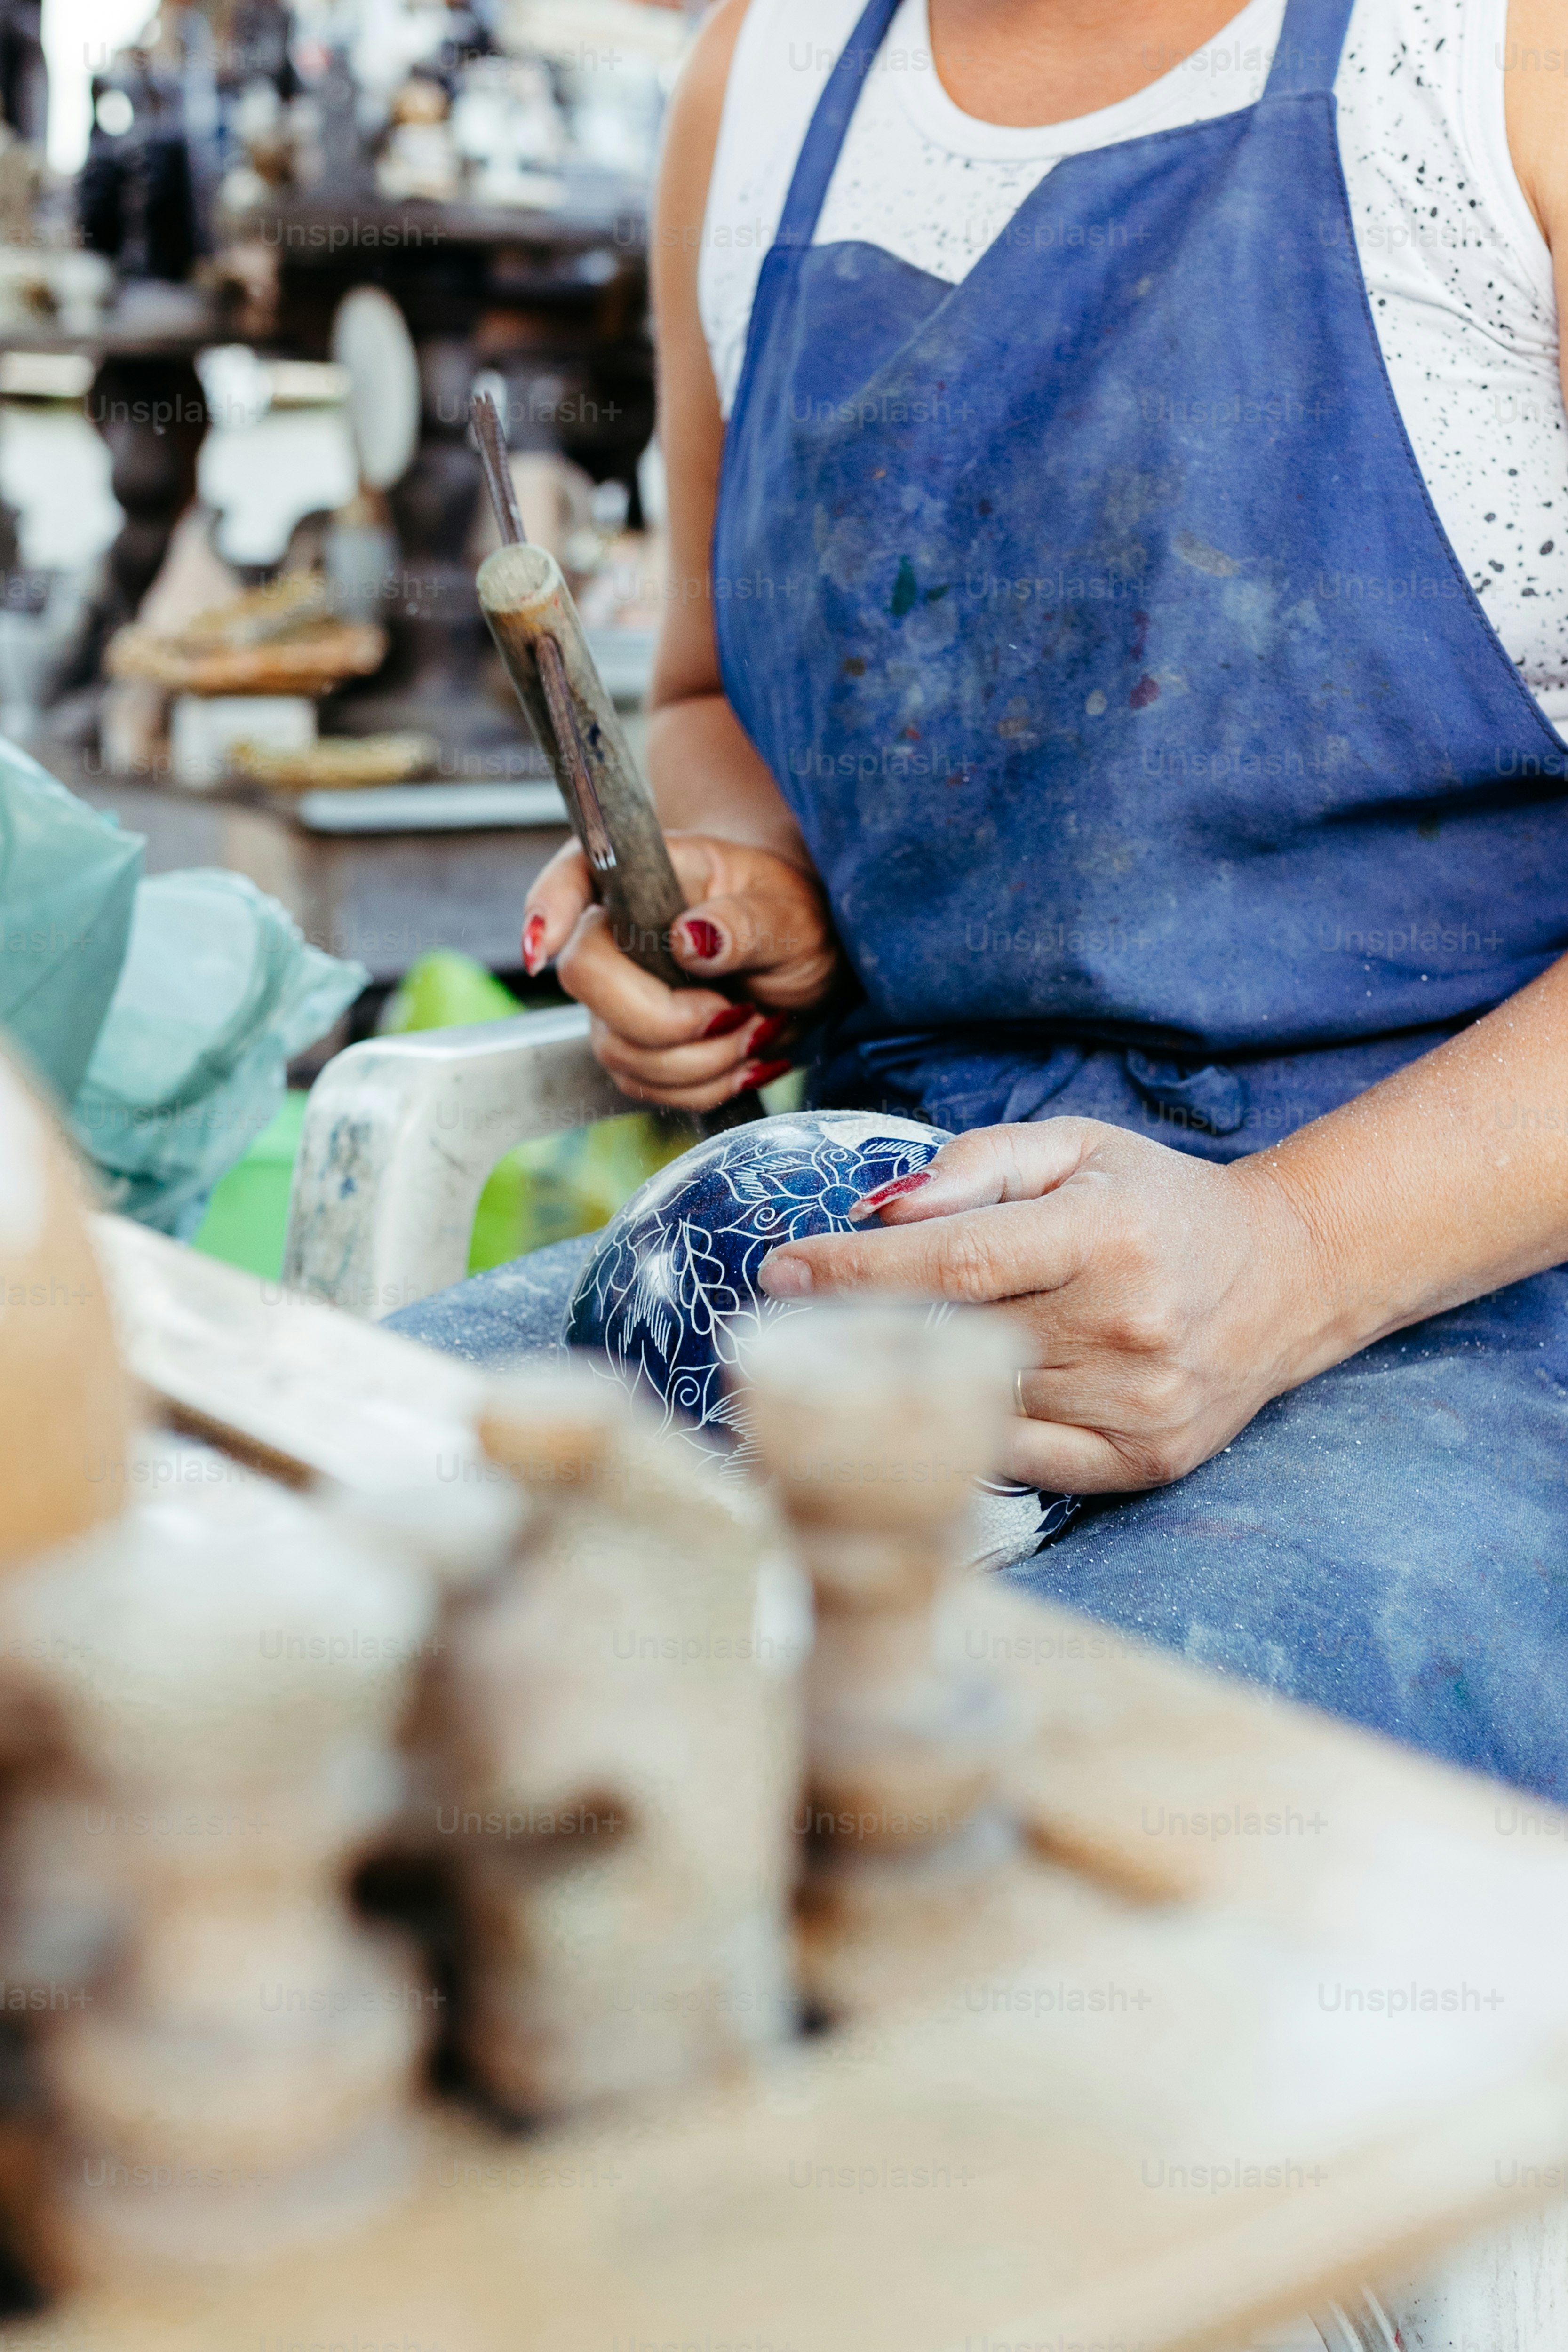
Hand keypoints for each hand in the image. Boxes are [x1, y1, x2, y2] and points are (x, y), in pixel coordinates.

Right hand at [521, 832, 839, 1111]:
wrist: (801, 963)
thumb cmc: (791, 919)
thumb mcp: (790, 914)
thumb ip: (747, 923)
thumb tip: (691, 938)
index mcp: (646, 875)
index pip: (573, 875)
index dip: (548, 906)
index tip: (543, 944)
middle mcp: (614, 933)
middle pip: (585, 978)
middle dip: (667, 1019)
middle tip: (737, 1011)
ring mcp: (614, 996)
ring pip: (617, 1049)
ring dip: (699, 1061)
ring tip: (754, 1030)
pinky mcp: (631, 1046)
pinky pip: (644, 1086)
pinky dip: (702, 1087)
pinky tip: (740, 1059)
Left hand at [756, 1120, 1322, 1492]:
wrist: (1286, 1276)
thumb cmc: (1158, 1203)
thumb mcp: (1075, 1148)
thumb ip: (976, 1165)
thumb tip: (882, 1209)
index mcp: (1107, 1235)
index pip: (952, 1261)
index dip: (855, 1270)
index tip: (781, 1270)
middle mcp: (1125, 1325)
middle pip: (955, 1336)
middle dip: (865, 1325)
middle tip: (798, 1315)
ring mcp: (1138, 1404)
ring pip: (980, 1403)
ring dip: (915, 1379)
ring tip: (876, 1350)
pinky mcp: (1143, 1461)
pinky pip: (1019, 1462)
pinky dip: (973, 1432)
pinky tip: (952, 1399)